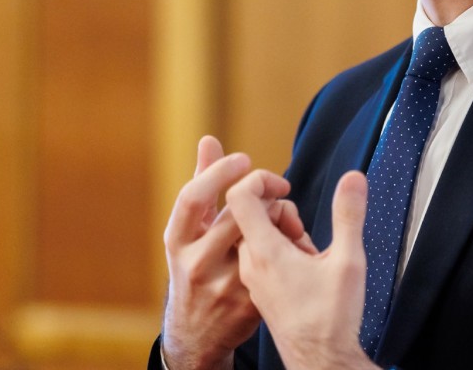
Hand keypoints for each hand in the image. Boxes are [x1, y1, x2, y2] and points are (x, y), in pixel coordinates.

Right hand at [161, 136, 312, 369]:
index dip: (219, 172)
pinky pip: (280, 263)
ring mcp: (223, 286)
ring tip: (285, 214)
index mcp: (177, 241)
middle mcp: (195, 264)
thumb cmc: (195, 265)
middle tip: (278, 186)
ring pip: (261, 237)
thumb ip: (202, 184)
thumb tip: (209, 139)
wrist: (197, 333)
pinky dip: (292, 245)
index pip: (192, 197)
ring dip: (281, 216)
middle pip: (235, 213)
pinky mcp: (250, 303)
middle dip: (262, 192)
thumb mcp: (189, 232)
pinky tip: (296, 241)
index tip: (244, 159)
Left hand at [227, 170, 375, 369]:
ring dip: (283, 233)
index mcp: (264, 251)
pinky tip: (303, 270)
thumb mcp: (348, 261)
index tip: (286, 186)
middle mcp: (250, 262)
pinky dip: (281, 250)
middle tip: (305, 235)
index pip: (240, 195)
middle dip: (283, 212)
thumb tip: (353, 177)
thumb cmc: (330, 318)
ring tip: (308, 256)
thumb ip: (349, 215)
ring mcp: (251, 276)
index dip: (261, 179)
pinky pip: (261, 253)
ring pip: (258, 233)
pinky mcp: (257, 287)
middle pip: (254, 212)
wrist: (319, 362)